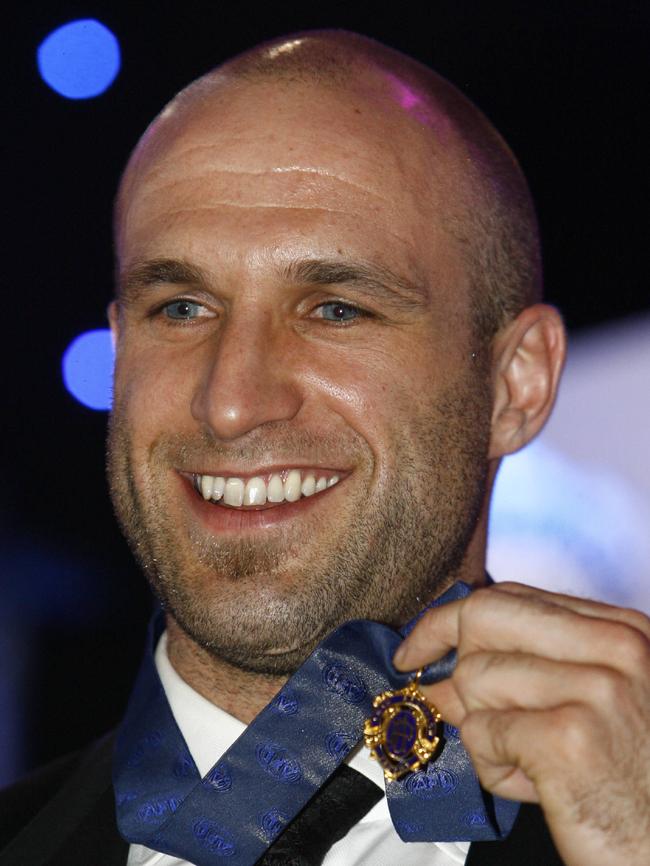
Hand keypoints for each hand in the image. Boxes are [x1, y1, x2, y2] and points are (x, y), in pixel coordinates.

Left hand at [393, 582, 649, 865]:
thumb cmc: (633, 787)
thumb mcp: (590, 709)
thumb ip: (525, 673)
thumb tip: (441, 673)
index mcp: (623, 631)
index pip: (515, 596)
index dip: (454, 617)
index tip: (421, 643)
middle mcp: (616, 648)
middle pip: (486, 616)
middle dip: (441, 647)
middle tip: (424, 683)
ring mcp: (596, 689)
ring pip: (474, 677)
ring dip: (481, 729)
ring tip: (523, 763)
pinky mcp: (570, 738)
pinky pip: (482, 732)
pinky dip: (492, 766)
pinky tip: (531, 785)